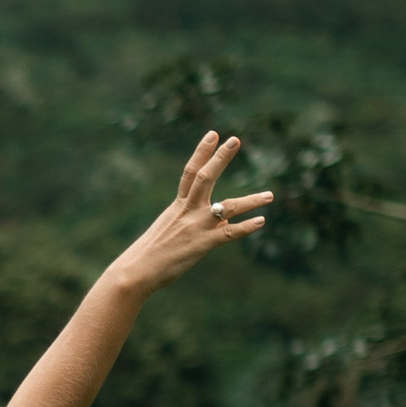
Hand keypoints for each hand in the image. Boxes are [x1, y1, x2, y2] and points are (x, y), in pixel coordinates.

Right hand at [110, 135, 272, 296]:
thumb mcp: (169, 231)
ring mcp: (196, 226)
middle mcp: (187, 211)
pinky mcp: (202, 244)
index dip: (202, 152)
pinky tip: (260, 221)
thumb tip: (219, 222)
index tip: (213, 134)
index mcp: (177, 206)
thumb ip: (193, 222)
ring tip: (270, 195)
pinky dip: (246, 227)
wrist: (135, 271)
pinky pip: (229, 233)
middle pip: (205, 177)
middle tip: (235, 140)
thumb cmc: (148, 255)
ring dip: (250, 200)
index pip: (190, 172)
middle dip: (221, 158)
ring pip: (227, 207)